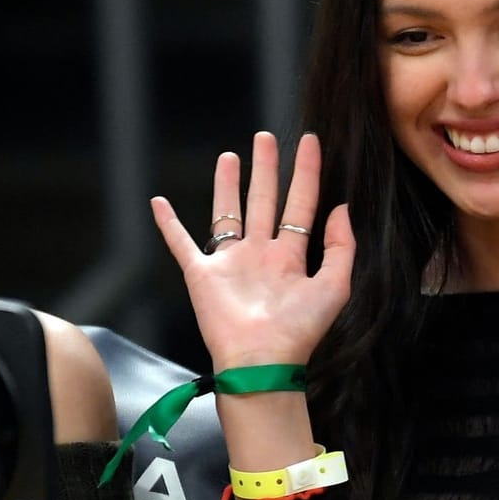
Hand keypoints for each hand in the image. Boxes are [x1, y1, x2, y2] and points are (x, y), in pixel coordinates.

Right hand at [150, 131, 353, 369]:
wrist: (261, 361)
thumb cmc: (298, 331)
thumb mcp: (334, 287)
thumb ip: (340, 246)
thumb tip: (339, 207)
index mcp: (291, 257)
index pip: (300, 203)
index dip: (305, 172)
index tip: (309, 142)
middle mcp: (260, 254)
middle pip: (263, 200)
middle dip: (265, 168)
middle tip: (265, 138)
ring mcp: (230, 263)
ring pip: (228, 213)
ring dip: (227, 185)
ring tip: (230, 156)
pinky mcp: (201, 274)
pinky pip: (181, 244)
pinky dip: (168, 224)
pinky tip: (159, 203)